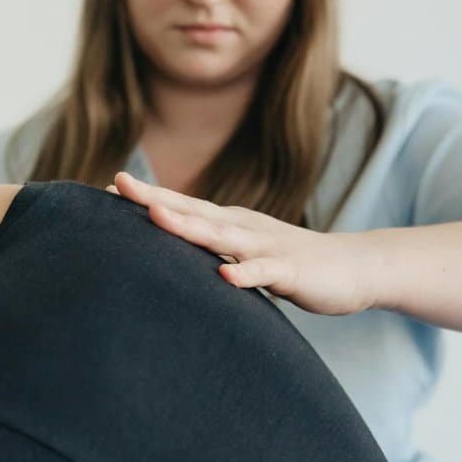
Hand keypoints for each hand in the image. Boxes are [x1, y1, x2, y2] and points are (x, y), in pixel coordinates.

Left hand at [106, 172, 382, 315]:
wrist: (354, 267)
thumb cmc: (292, 262)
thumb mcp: (244, 254)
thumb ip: (210, 252)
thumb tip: (169, 257)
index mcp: (229, 224)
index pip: (181, 206)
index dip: (146, 197)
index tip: (107, 187)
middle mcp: (242, 228)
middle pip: (193, 212)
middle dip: (155, 200)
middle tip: (118, 185)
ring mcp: (266, 247)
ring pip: (222, 237)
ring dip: (190, 227)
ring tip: (157, 217)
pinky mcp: (290, 271)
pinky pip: (264, 273)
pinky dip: (244, 274)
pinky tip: (224, 277)